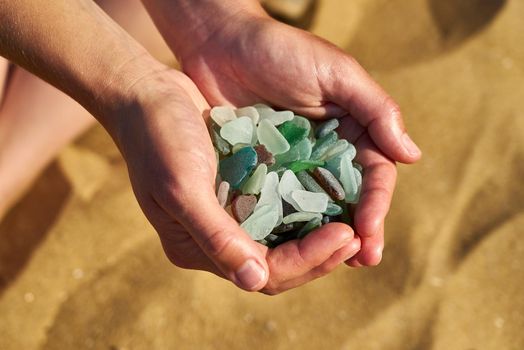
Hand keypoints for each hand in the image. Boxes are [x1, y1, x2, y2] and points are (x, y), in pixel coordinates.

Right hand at [114, 68, 359, 293]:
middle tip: (359, 237)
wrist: (146, 94)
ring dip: (317, 235)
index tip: (346, 235)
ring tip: (353, 223)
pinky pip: (278, 210)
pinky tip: (330, 199)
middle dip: (320, 254)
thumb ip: (216, 237)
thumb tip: (255, 280)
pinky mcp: (238, 189)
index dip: (308, 260)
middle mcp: (216, 237)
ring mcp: (228, 214)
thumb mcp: (182, 188)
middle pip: (278, 264)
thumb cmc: (158, 138)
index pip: (264, 272)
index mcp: (197, 247)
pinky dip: (305, 209)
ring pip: (282, 240)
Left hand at [173, 13, 420, 265]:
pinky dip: (286, 226)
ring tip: (329, 265)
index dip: (376, 206)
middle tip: (361, 262)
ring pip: (316, 208)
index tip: (369, 234)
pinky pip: (278, 203)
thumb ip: (375, 109)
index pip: (373, 175)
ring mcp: (294, 164)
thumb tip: (412, 156)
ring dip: (324, 238)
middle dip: (358, 231)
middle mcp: (327, 152)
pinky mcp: (263, 170)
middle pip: (349, 199)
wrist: (219, 44)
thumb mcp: (336, 72)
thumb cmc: (281, 50)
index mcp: (352, 130)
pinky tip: (285, 248)